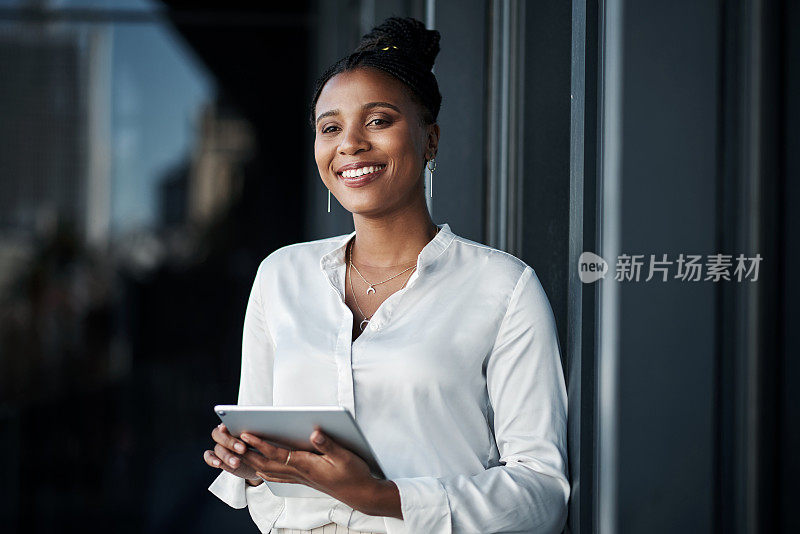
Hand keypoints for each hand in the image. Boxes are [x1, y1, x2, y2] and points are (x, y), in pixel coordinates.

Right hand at [203, 423, 260, 483]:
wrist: (261, 463)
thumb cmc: (264, 446)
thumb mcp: (265, 438)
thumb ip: (262, 431)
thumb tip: (271, 425)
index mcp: (235, 425)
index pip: (226, 421)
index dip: (225, 423)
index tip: (227, 427)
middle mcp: (226, 434)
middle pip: (219, 435)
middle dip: (230, 442)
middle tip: (243, 449)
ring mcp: (221, 446)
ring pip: (218, 448)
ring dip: (226, 455)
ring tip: (237, 462)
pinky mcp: (218, 458)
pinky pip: (210, 457)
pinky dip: (212, 460)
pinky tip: (218, 464)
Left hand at [237, 427, 401, 517]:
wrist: (359, 493)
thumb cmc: (353, 474)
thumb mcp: (344, 456)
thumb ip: (328, 445)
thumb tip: (314, 433)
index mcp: (306, 465)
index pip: (277, 454)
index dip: (261, 444)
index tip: (247, 434)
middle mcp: (298, 473)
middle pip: (266, 463)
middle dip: (248, 452)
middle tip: (233, 441)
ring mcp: (299, 478)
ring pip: (269, 471)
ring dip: (253, 462)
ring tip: (239, 451)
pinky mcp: (302, 479)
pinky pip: (277, 476)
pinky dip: (264, 470)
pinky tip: (260, 467)